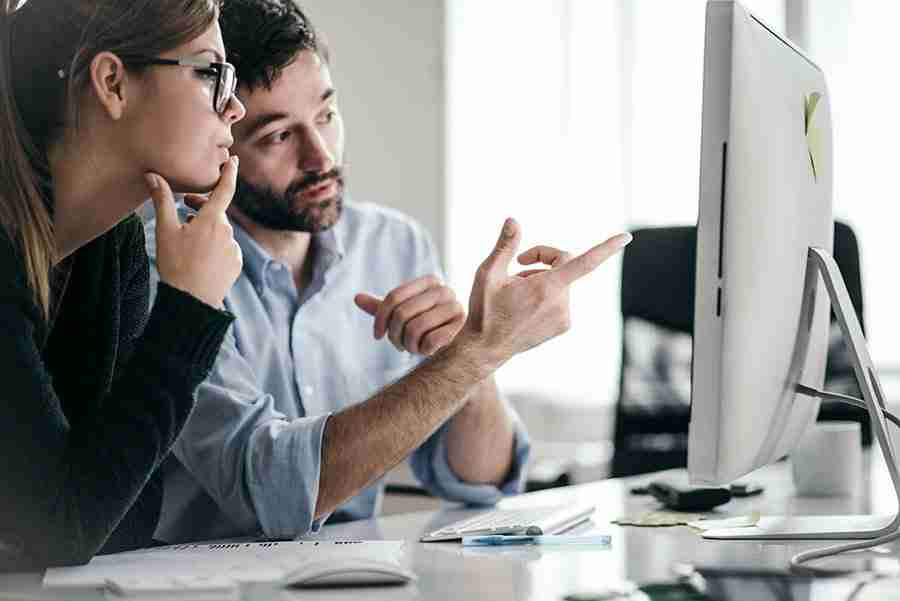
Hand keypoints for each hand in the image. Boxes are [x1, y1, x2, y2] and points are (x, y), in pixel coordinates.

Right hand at [148, 156, 242, 307]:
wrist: (192, 301)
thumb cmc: (175, 264)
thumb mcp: (165, 231)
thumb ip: (162, 200)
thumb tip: (153, 175)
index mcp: (212, 220)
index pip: (225, 189)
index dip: (229, 173)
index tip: (234, 161)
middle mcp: (228, 232)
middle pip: (217, 211)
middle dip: (203, 205)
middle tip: (185, 205)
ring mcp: (234, 249)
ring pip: (220, 231)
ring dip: (206, 228)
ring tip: (187, 237)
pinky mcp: (236, 264)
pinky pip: (225, 248)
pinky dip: (214, 246)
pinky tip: (199, 256)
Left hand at [354, 276, 465, 355]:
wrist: (457, 346)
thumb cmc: (426, 328)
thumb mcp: (403, 316)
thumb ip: (382, 307)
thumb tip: (356, 297)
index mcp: (430, 281)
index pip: (393, 297)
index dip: (379, 319)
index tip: (377, 336)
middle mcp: (445, 290)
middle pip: (402, 313)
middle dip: (394, 336)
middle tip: (398, 346)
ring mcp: (456, 307)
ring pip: (414, 329)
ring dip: (408, 345)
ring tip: (413, 348)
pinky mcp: (463, 327)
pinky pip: (430, 341)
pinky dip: (423, 351)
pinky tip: (428, 351)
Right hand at [458, 218, 630, 366]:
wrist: (485, 348)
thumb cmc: (485, 310)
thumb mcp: (487, 274)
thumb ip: (504, 246)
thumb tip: (513, 221)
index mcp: (547, 288)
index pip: (585, 263)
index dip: (606, 248)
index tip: (626, 237)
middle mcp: (561, 304)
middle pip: (563, 265)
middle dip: (543, 259)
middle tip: (518, 262)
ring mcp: (565, 318)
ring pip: (560, 283)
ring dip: (541, 279)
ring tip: (516, 292)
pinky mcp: (563, 326)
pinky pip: (560, 299)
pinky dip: (546, 295)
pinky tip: (524, 306)